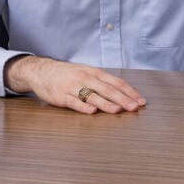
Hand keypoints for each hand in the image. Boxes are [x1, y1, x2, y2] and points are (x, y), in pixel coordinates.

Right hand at [4, 55, 146, 113]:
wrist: (42, 71)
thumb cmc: (70, 74)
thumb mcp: (88, 73)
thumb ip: (104, 82)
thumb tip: (125, 92)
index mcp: (96, 73)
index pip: (117, 82)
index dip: (130, 92)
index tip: (142, 101)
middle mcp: (87, 79)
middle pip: (108, 90)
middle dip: (123, 99)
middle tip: (135, 107)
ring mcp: (73, 87)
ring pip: (92, 96)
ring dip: (106, 104)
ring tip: (118, 110)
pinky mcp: (61, 96)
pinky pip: (73, 102)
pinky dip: (83, 107)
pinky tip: (92, 112)